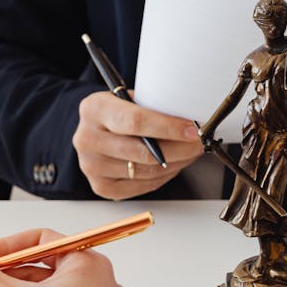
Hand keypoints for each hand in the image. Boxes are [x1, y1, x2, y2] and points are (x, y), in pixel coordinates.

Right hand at [74, 91, 203, 199]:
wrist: (96, 129)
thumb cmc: (118, 112)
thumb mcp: (131, 99)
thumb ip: (154, 107)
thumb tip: (191, 120)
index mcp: (94, 109)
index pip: (136, 121)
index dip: (169, 127)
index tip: (192, 130)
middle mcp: (87, 139)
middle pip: (144, 151)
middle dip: (180, 148)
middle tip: (200, 142)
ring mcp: (92, 166)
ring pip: (147, 171)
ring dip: (176, 162)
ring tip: (189, 151)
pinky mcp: (102, 187)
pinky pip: (144, 185)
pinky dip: (164, 176)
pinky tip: (173, 164)